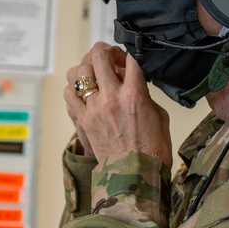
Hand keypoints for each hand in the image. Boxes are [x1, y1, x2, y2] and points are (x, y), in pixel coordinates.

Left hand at [64, 42, 171, 167]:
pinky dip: (74, 88)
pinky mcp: (82, 121)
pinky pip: (68, 94)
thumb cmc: (152, 150)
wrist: (134, 176)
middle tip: (113, 59)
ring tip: (96, 73)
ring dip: (88, 67)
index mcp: (135, 94)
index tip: (132, 58)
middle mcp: (111, 98)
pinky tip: (85, 92)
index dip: (132, 52)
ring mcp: (93, 109)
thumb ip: (144, 93)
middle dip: (107, 51)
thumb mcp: (159, 115)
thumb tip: (135, 83)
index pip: (131, 57)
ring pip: (79, 71)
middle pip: (99, 55)